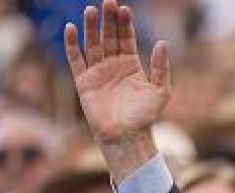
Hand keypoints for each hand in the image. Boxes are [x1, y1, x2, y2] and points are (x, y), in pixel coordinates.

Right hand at [65, 1, 168, 175]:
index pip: (126, 38)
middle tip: (107, 2)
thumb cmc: (145, 117)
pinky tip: (70, 28)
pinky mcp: (83, 81)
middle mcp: (113, 65)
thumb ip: (161, 67)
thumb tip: (164, 43)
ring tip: (91, 10)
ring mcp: (98, 72)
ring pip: (92, 43)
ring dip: (90, 27)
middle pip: (109, 36)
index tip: (124, 9)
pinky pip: (75, 59)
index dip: (125, 24)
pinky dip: (71, 44)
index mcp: (131, 65)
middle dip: (108, 19)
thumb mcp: (160, 91)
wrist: (126, 137)